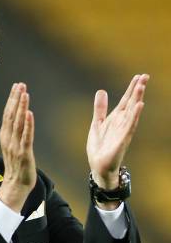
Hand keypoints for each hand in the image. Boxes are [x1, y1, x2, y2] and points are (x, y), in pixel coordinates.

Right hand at [0, 83, 36, 212]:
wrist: (15, 186)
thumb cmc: (16, 168)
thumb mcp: (12, 147)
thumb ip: (14, 134)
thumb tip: (19, 119)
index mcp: (5, 137)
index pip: (8, 114)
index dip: (12, 100)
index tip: (16, 86)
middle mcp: (8, 140)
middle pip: (11, 116)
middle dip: (16, 99)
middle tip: (20, 84)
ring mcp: (15, 147)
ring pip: (18, 123)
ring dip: (21, 107)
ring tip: (24, 93)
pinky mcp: (24, 154)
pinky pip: (26, 137)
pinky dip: (27, 125)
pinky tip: (29, 114)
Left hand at [87, 74, 148, 189]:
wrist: (99, 167)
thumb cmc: (100, 147)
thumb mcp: (97, 124)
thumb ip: (100, 109)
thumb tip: (101, 91)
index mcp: (116, 119)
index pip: (126, 100)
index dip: (132, 88)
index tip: (139, 76)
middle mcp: (122, 123)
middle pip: (131, 103)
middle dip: (138, 90)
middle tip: (145, 76)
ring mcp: (123, 131)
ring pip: (132, 112)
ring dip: (137, 99)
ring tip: (142, 86)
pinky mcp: (122, 140)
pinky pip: (129, 126)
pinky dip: (134, 116)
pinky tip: (139, 106)